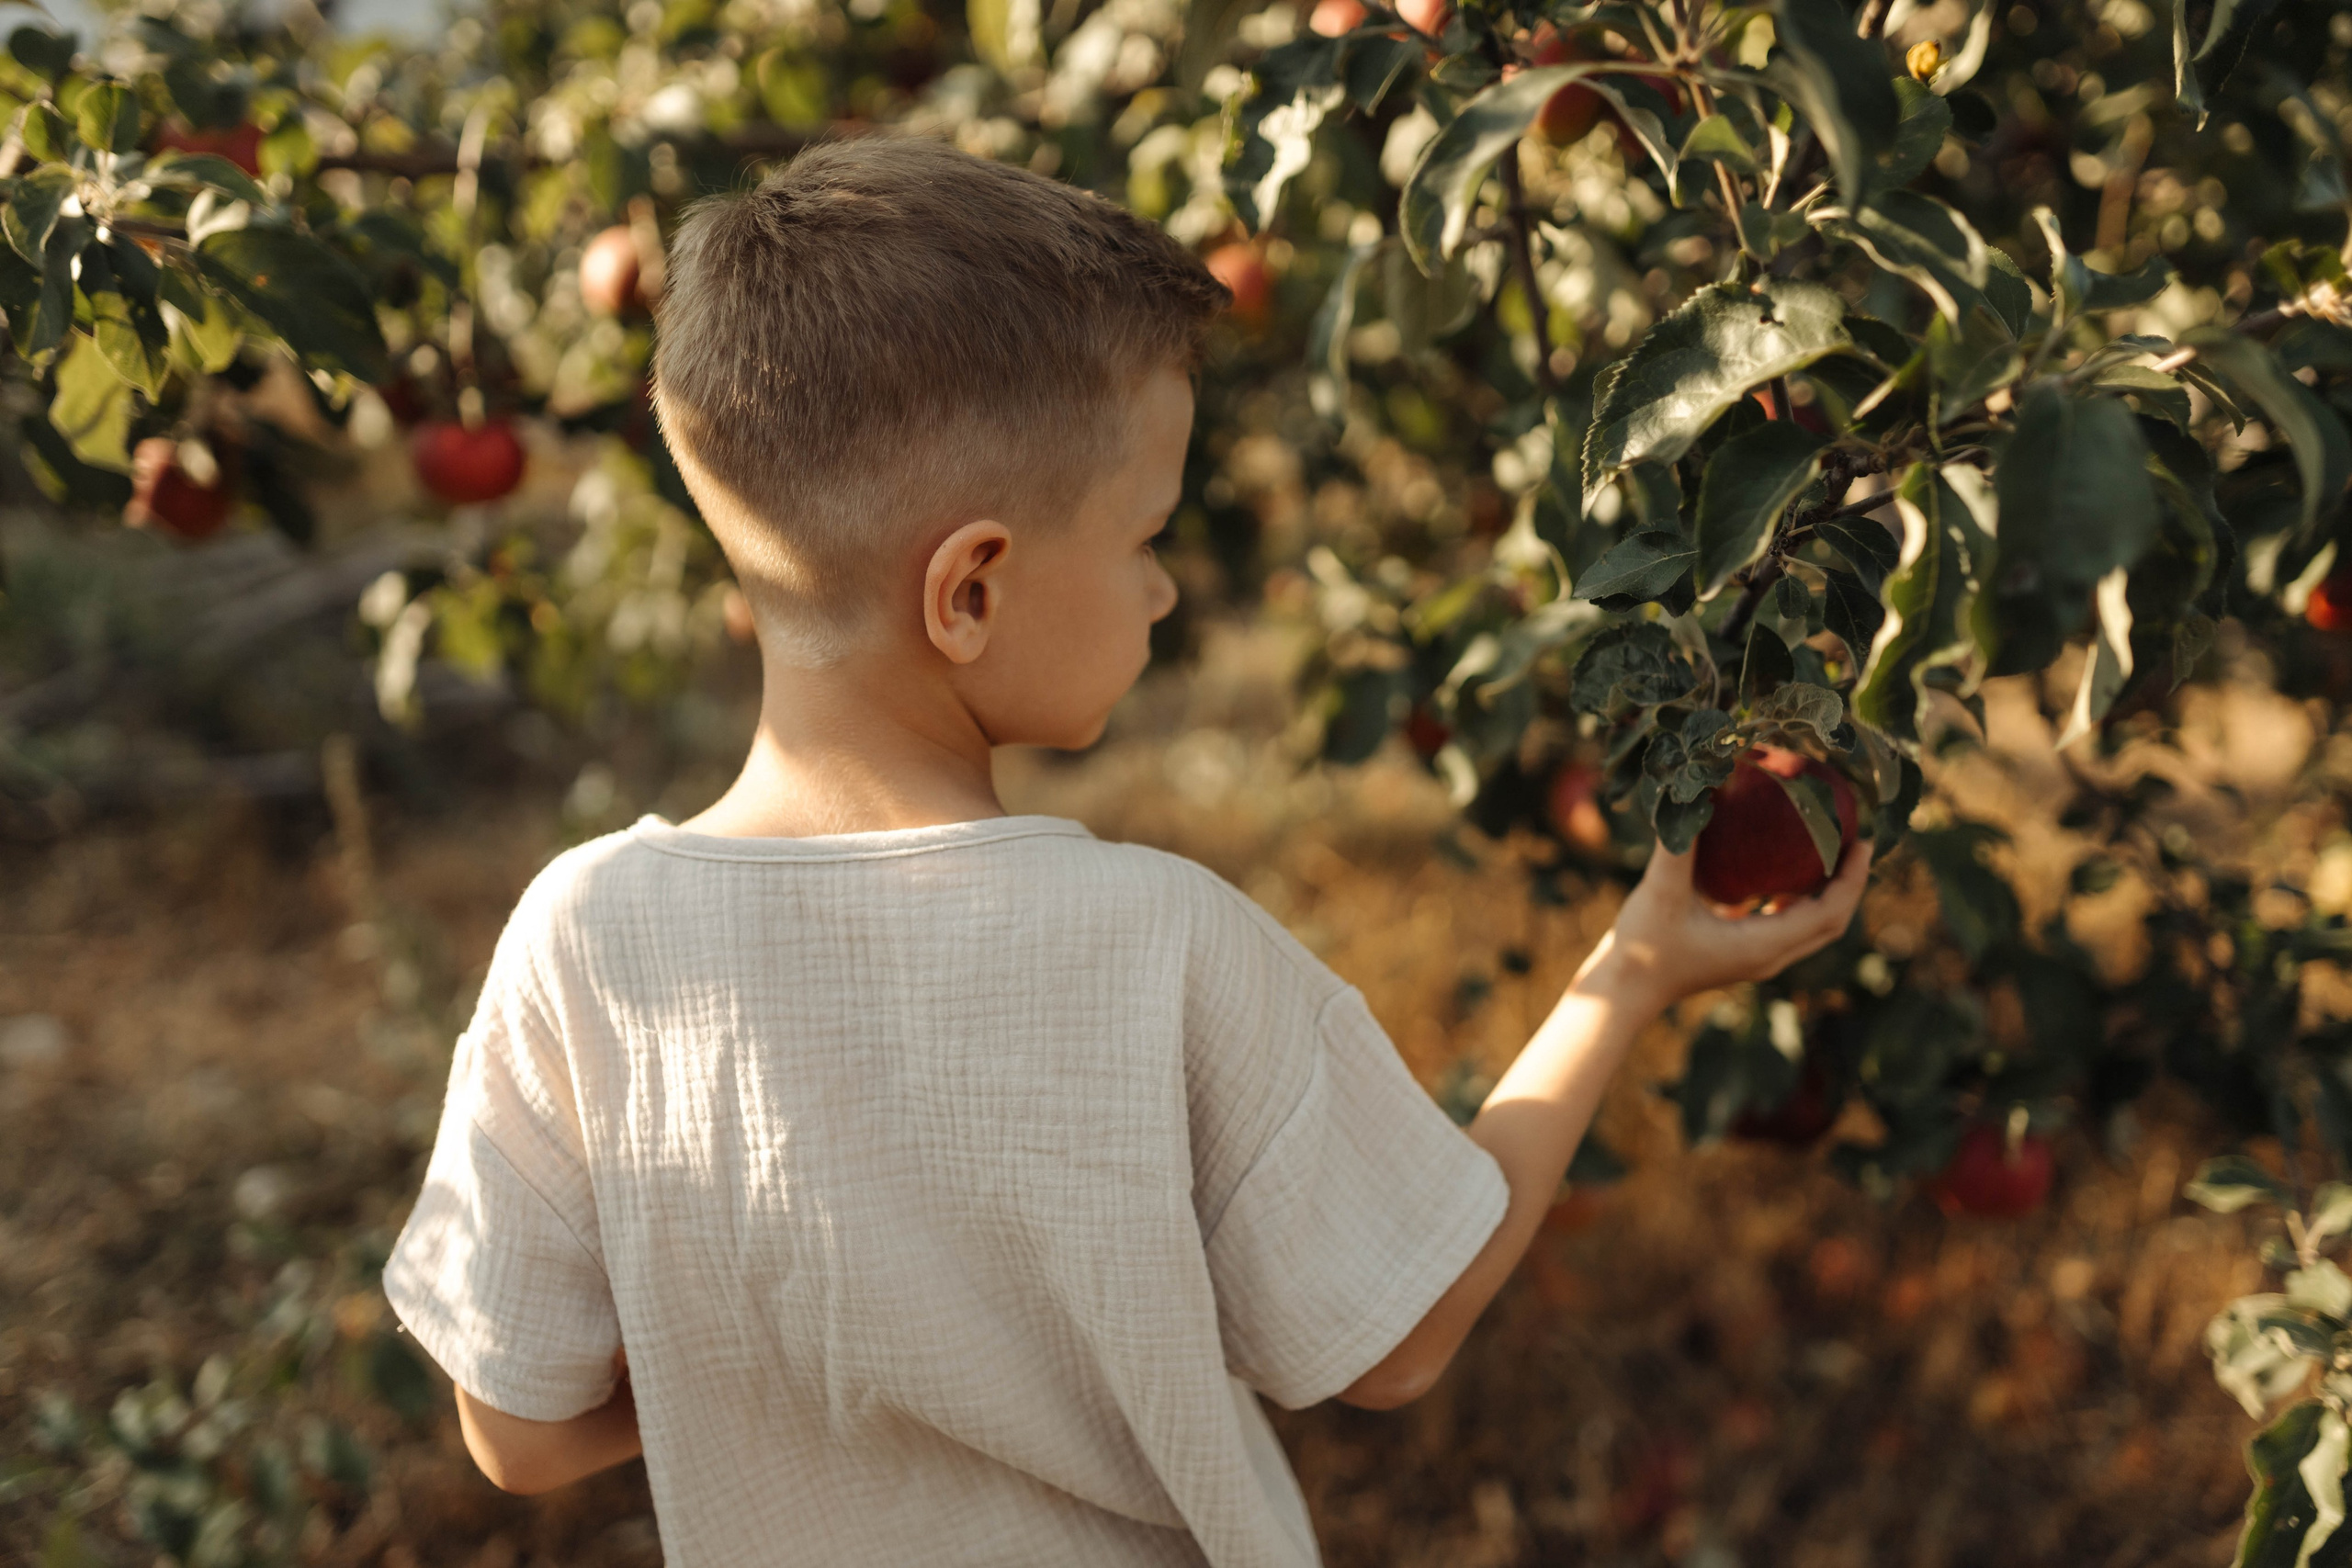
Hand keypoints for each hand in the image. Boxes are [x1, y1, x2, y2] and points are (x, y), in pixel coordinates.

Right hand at [1580, 835, 1873, 1017]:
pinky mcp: (1739, 955)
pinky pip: (1783, 925)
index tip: (1862, 841)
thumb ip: (1680, 843)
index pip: (1829, 913)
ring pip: (1808, 927)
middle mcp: (1767, 956)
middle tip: (1854, 842)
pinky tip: (1779, 871)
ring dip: (1826, 894)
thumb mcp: (1660, 890)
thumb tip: (1699, 791)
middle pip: (1829, 923)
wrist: (1621, 991)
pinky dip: (1794, 900)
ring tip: (1828, 853)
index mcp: (1762, 945)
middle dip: (1848, 884)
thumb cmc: (1642, 947)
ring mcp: (1754, 958)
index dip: (1852, 878)